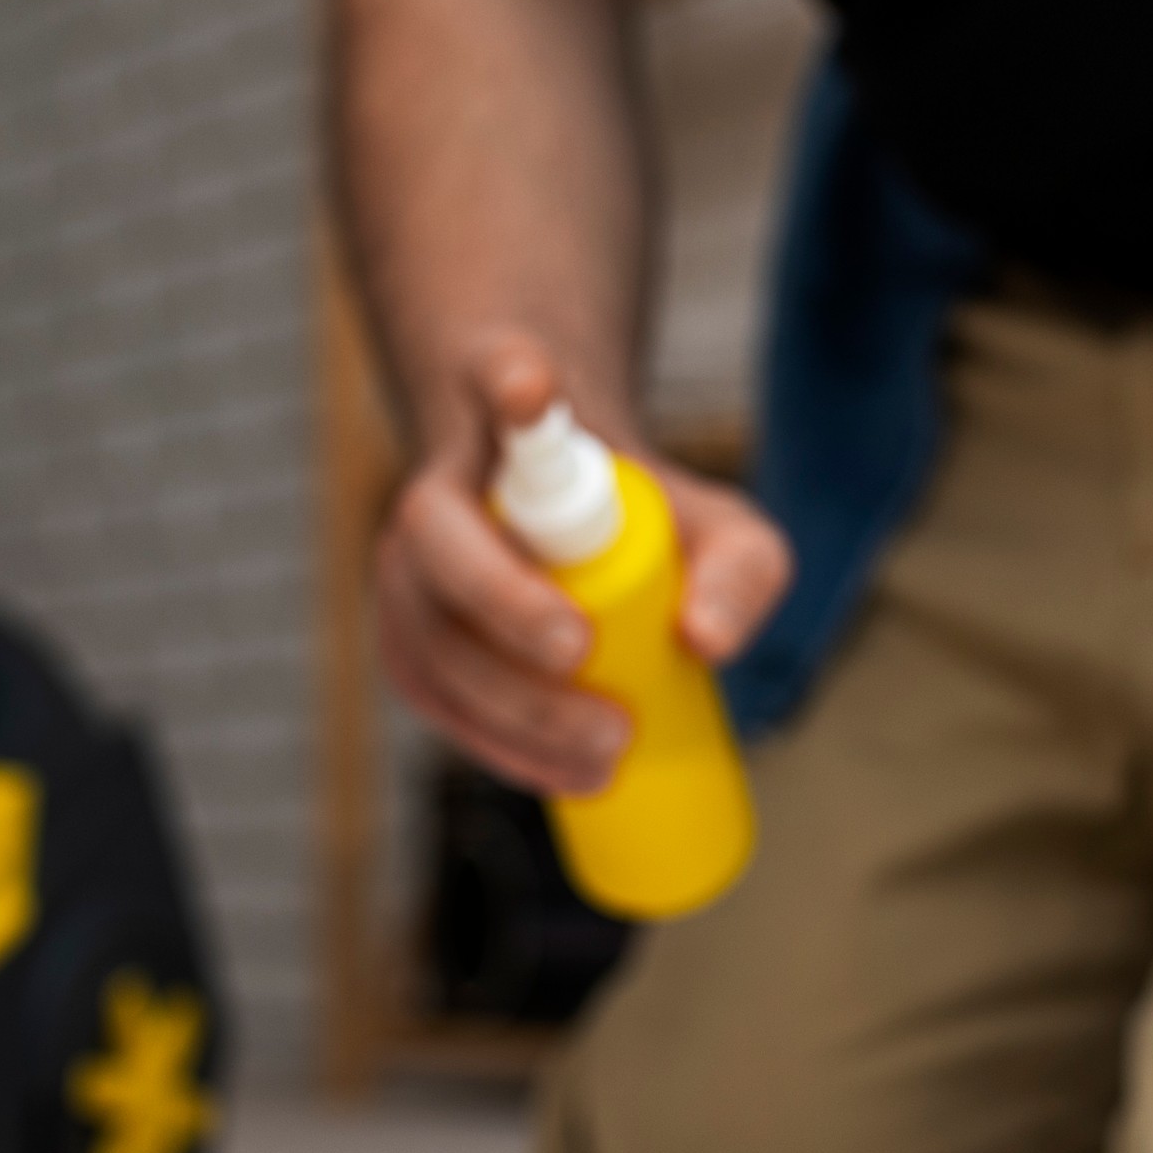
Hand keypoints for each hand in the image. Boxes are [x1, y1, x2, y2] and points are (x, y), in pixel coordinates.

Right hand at [374, 329, 792, 795]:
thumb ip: (742, 569)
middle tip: (586, 658)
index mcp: (511, 424)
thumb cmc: (649, 523)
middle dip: (506, 604)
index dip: (511, 380)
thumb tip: (706, 642)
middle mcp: (443, 486)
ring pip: (426, 632)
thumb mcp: (721, 529)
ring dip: (508, 704)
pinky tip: (562, 778)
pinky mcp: (411, 640)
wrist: (576, 534)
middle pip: (439, 540)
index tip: (533, 385)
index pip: (496, 374)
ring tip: (608, 753)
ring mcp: (411, 567)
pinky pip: (430, 693)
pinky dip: (493, 743)